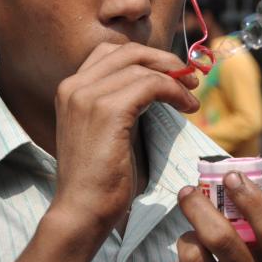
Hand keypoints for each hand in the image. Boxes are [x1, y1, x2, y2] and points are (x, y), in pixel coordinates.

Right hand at [49, 42, 199, 241]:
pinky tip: (186, 107)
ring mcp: (87, 96)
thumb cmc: (99, 179)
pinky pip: (151, 84)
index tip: (170, 72)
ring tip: (191, 96)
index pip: (112, 52)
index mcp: (70, 88)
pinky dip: (174, 91)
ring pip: (142, 67)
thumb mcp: (106, 130)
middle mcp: (74, 85)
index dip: (146, 57)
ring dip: (175, 78)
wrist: (82, 211)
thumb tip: (156, 85)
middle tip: (189, 78)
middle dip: (164, 60)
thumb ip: (121, 103)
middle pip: (128, 51)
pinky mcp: (107, 110)